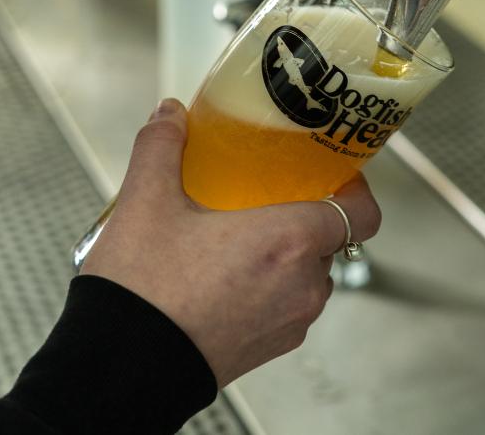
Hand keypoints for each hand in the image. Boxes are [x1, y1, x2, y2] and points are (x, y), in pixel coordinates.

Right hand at [81, 98, 380, 387]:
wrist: (122, 369)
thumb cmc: (144, 292)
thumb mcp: (148, 203)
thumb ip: (162, 147)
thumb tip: (169, 116)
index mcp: (289, 241)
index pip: (362, 213)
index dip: (355, 190)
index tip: (332, 175)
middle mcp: (302, 285)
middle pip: (330, 238)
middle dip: (306, 215)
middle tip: (271, 198)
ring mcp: (291, 321)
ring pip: (310, 273)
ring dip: (288, 252)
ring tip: (244, 237)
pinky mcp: (273, 347)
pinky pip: (290, 303)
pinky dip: (274, 285)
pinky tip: (230, 275)